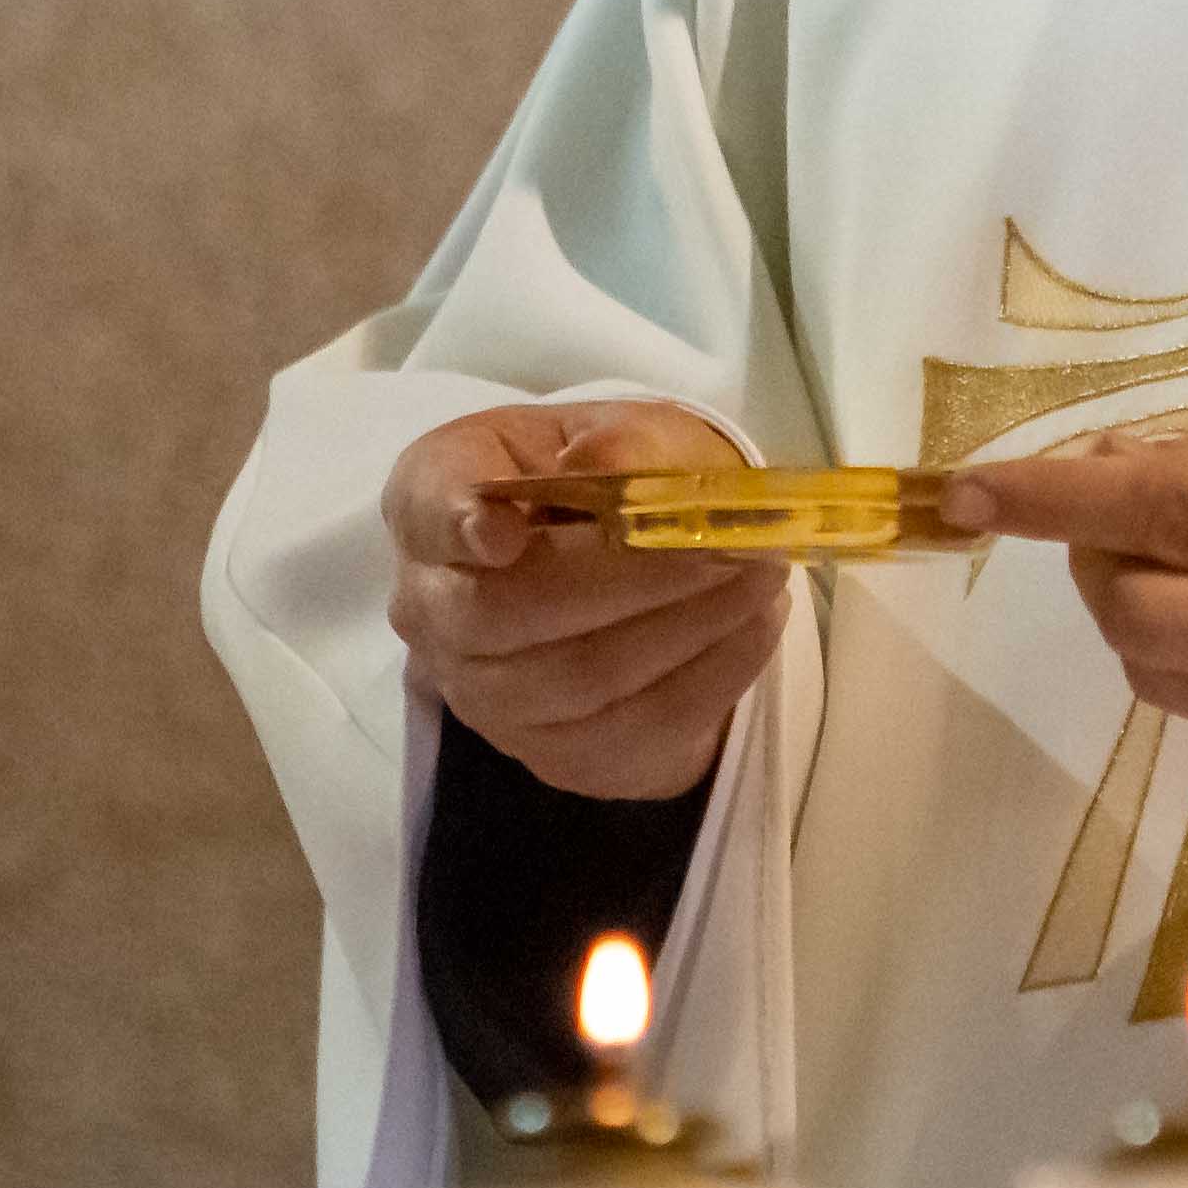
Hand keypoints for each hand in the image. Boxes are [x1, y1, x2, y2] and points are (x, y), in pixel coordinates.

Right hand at [386, 400, 781, 801]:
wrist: (634, 568)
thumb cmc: (611, 480)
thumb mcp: (620, 433)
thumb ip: (618, 443)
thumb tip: (611, 469)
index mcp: (432, 499)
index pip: (424, 509)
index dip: (456, 521)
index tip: (505, 531)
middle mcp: (433, 607)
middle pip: (502, 613)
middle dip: (628, 580)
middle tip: (726, 548)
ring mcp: (486, 695)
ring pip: (578, 678)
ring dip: (688, 626)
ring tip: (763, 577)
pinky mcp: (553, 753)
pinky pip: (635, 727)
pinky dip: (711, 674)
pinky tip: (755, 625)